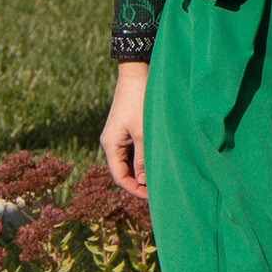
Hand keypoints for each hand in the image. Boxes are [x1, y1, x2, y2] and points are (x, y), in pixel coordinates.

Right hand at [102, 60, 147, 199]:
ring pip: (131, 159)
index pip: (119, 176)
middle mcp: (112, 142)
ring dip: (143, 168)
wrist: (137, 73)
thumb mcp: (143, 132)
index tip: (151, 197)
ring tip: (161, 176)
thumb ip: (143, 158)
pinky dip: (145, 156)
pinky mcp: (128, 127)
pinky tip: (158, 159)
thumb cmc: (140, 102)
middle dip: (140, 181)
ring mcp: (120, 135)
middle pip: (124, 170)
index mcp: (110, 145)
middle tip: (159, 190)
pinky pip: (134, 148)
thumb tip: (143, 182)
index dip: (134, 189)